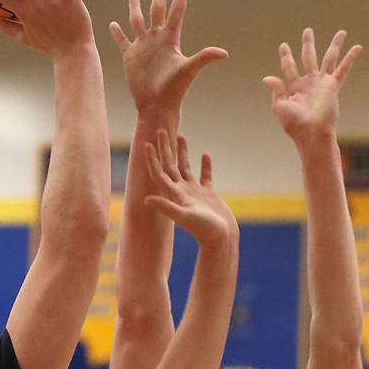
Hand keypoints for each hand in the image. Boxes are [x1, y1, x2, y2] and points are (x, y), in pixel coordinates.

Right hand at [110, 0, 227, 112]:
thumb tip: (224, 53)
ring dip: (135, 8)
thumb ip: (204, 57)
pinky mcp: (130, 57)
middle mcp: (156, 39)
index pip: (177, 12)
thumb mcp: (189, 70)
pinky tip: (113, 24)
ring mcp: (143, 47)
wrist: (156, 105)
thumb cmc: (174, 90)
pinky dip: (117, 33)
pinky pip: (122, 40)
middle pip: (157, 10)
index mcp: (170, 39)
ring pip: (138, 21)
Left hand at [144, 130, 236, 247]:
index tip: (147, 143)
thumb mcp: (183, 216)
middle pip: (170, 165)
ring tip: (180, 135)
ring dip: (182, 152)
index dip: (152, 159)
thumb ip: (166, 206)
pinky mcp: (209, 194)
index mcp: (174, 194)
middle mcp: (182, 191)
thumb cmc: (203, 230)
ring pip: (186, 168)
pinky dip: (205, 165)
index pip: (159, 173)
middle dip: (165, 148)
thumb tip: (147, 200)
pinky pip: (206, 176)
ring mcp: (195, 192)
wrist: (221, 239)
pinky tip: (205, 154)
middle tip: (160, 130)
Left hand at [262, 28, 360, 151]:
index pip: (289, 67)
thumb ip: (276, 90)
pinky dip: (350, 58)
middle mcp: (309, 83)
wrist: (311, 133)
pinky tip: (357, 47)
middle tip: (308, 30)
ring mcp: (322, 83)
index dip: (286, 56)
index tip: (283, 45)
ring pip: (329, 58)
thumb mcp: (279, 106)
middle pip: (309, 57)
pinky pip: (343, 69)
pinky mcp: (333, 86)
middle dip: (308, 44)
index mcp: (295, 88)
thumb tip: (267, 77)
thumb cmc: (294, 124)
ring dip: (335, 45)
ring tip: (342, 32)